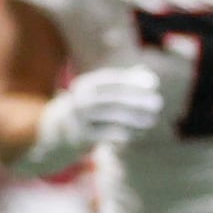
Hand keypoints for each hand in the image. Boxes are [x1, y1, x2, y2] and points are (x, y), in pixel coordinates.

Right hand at [37, 63, 166, 158]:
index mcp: (84, 86)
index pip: (109, 80)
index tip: (153, 83)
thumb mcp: (99, 94)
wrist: (53, 134)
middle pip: (112, 99)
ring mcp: (77, 120)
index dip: (132, 80)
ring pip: (111, 118)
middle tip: (158, 103)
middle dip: (137, 100)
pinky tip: (140, 133)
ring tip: (152, 120)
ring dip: (135, 119)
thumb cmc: (86, 110)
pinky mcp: (79, 138)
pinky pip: (108, 135)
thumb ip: (122, 83)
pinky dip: (127, 133)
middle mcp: (78, 101)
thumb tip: (147, 73)